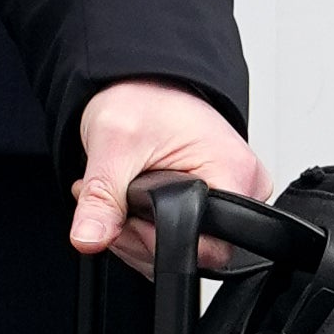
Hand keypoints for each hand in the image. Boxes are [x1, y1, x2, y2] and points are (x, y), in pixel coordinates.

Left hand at [68, 80, 268, 277]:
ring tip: (119, 195)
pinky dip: (149, 230)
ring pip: (187, 249)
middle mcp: (243, 187)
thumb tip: (90, 237)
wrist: (144, 81)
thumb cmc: (142, 98)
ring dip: (140, 235)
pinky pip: (185, 237)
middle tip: (112, 203)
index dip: (156, 242)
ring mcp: (232, 196)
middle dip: (140, 237)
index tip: (124, 217)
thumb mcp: (113, 143)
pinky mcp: (215, 201)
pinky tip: (130, 204)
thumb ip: (101, 197)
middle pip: (196, 252)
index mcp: (233, 171)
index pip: (207, 246)